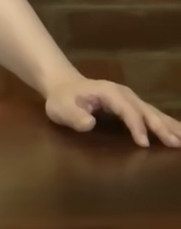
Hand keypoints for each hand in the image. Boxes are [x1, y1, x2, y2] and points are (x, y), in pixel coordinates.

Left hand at [43, 76, 180, 147]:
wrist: (63, 85)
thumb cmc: (62, 99)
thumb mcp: (60, 108)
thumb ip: (73, 116)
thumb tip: (89, 123)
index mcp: (109, 93)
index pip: (127, 111)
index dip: (136, 127)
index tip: (144, 143)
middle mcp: (124, 94)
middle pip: (146, 111)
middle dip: (161, 127)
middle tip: (176, 143)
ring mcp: (130, 98)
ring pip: (153, 112)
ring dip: (169, 125)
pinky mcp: (132, 104)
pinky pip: (152, 114)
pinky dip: (166, 123)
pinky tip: (177, 131)